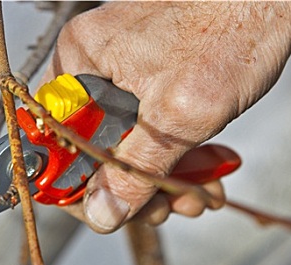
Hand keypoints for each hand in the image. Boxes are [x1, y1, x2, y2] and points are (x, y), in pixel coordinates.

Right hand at [42, 2, 290, 232]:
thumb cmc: (234, 26)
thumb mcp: (182, 113)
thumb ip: (136, 169)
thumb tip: (102, 213)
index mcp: (82, 63)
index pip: (56, 143)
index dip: (79, 186)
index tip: (113, 212)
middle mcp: (94, 68)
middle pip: (93, 150)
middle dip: (135, 187)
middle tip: (168, 205)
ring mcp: (121, 74)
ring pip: (124, 145)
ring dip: (162, 176)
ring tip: (198, 190)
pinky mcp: (148, 79)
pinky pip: (147, 129)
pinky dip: (174, 154)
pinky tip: (203, 168)